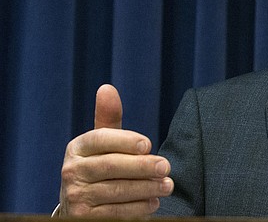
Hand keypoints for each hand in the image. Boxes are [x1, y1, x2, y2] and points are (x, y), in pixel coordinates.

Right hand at [58, 84, 173, 216]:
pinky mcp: (83, 218)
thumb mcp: (103, 144)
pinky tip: (153, 202)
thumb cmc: (101, 167)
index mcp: (77, 148)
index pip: (101, 138)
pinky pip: (116, 212)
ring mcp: (76, 196)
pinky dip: (139, 208)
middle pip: (111, 166)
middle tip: (167, 167)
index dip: (126, 140)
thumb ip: (109, 118)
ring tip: (167, 185)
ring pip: (116, 190)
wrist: (81, 207)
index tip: (148, 144)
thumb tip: (107, 88)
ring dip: (146, 188)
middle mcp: (71, 171)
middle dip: (142, 166)